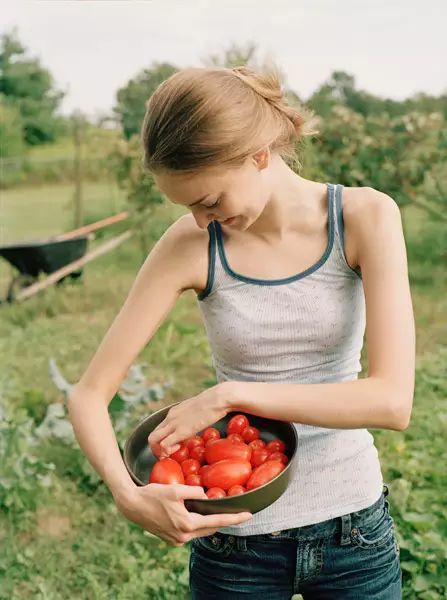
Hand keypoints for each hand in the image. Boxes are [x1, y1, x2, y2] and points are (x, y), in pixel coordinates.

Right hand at [115, 482, 252, 546]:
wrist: (131, 505)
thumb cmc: (153, 494)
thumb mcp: (175, 489)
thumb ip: (194, 491)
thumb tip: (207, 495)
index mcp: (187, 524)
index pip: (217, 521)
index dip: (234, 518)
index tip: (248, 515)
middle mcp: (184, 536)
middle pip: (210, 528)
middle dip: (223, 520)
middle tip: (236, 511)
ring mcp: (176, 539)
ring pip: (200, 530)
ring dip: (208, 521)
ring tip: (218, 511)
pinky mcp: (170, 539)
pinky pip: (189, 532)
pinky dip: (196, 523)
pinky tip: (198, 514)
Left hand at [147, 382, 235, 457]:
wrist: (218, 399)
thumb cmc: (213, 403)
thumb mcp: (197, 410)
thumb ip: (191, 418)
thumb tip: (195, 425)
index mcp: (174, 412)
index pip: (160, 429)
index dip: (163, 441)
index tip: (173, 447)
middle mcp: (170, 417)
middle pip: (153, 436)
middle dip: (157, 450)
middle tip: (169, 456)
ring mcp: (174, 423)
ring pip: (153, 440)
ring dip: (159, 452)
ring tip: (172, 455)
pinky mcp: (181, 431)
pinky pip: (164, 444)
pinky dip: (167, 452)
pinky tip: (178, 450)